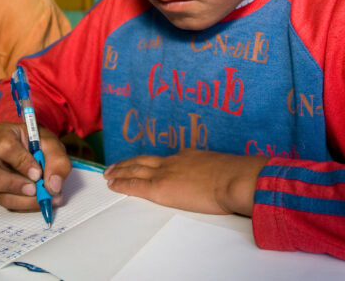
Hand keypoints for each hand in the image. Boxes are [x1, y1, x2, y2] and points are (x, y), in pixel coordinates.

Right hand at [0, 122, 71, 211]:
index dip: (21, 162)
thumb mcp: (52, 144)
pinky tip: (40, 201)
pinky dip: (26, 206)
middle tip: (35, 190)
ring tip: (46, 198)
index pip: (4, 147)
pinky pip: (6, 204)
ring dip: (23, 201)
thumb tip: (53, 187)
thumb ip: (57, 161)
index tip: (38, 173)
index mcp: (0, 134)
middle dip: (13, 186)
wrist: (34, 150)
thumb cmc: (38, 143)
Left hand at [103, 149, 267, 215]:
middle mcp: (173, 161)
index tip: (144, 163)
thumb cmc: (235, 176)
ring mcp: (165, 173)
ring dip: (120, 171)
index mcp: (189, 156)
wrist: (233, 178)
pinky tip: (113, 185)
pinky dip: (122, 183)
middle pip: (144, 160)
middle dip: (128, 163)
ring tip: (108, 174)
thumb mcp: (223, 168)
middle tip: (114, 166)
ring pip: (135, 169)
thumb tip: (220, 178)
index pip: (165, 159)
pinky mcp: (160, 188)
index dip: (151, 161)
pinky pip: (135, 185)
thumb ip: (215, 172)